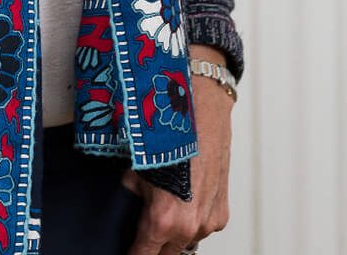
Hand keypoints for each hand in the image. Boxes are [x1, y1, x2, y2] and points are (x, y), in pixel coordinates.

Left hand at [121, 44, 233, 253]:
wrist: (203, 106)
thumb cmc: (168, 130)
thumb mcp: (136, 162)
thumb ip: (130, 191)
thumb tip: (125, 200)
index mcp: (164, 219)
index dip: (132, 254)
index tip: (125, 250)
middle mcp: (189, 226)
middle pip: (166, 254)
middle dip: (151, 245)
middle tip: (139, 229)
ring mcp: (209, 221)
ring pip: (186, 241)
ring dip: (173, 233)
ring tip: (160, 208)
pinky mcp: (222, 211)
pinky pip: (202, 226)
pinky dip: (190, 219)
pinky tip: (181, 198)